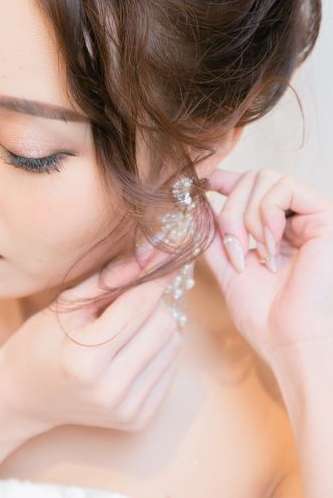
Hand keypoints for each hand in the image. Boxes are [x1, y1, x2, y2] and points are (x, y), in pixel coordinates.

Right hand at [0, 248, 182, 433]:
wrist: (23, 397)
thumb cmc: (38, 343)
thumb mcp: (64, 305)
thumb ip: (107, 281)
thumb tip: (149, 257)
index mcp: (84, 357)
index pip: (137, 306)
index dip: (155, 277)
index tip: (166, 256)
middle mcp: (109, 388)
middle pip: (163, 326)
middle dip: (154, 301)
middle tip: (133, 295)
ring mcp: (126, 408)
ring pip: (172, 346)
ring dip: (156, 325)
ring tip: (126, 325)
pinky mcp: (138, 419)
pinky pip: (169, 369)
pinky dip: (156, 350)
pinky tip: (130, 349)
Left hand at [203, 167, 332, 365]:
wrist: (287, 338)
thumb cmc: (262, 312)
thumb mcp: (226, 264)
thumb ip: (213, 233)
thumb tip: (197, 202)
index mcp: (273, 227)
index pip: (250, 185)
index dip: (225, 178)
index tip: (202, 180)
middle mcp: (294, 217)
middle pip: (252, 177)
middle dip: (230, 208)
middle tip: (233, 246)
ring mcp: (310, 215)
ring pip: (265, 178)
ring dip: (246, 216)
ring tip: (253, 252)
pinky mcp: (325, 216)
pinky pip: (284, 189)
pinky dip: (265, 215)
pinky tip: (270, 247)